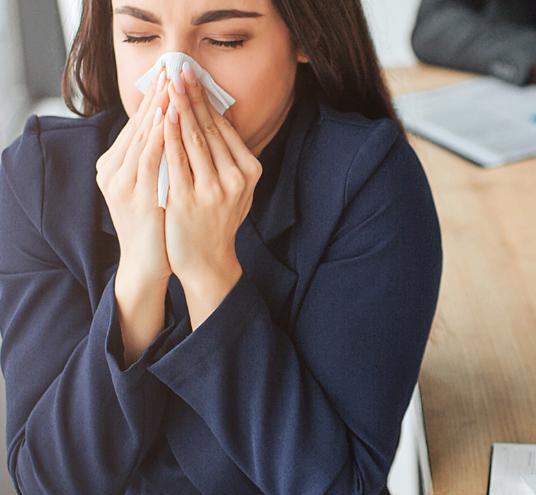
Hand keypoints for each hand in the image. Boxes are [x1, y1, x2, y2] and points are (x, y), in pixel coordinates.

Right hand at [96, 67, 171, 362]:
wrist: (148, 263)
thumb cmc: (157, 223)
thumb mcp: (154, 184)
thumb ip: (159, 159)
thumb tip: (177, 129)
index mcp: (115, 165)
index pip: (136, 124)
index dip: (153, 99)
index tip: (170, 75)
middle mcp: (112, 170)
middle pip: (137, 125)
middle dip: (156, 97)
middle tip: (171, 69)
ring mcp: (122, 184)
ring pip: (140, 138)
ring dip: (157, 110)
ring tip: (171, 86)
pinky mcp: (134, 198)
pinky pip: (148, 161)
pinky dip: (159, 138)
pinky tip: (169, 119)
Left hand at [162, 62, 262, 328]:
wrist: (207, 259)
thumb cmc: (216, 219)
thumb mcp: (234, 188)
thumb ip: (228, 157)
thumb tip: (215, 117)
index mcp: (249, 172)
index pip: (225, 128)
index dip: (207, 100)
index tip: (194, 77)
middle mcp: (236, 178)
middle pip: (210, 129)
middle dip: (192, 97)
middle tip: (179, 70)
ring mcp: (213, 189)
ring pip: (194, 140)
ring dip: (180, 108)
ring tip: (168, 85)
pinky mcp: (189, 198)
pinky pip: (176, 160)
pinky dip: (169, 135)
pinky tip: (163, 116)